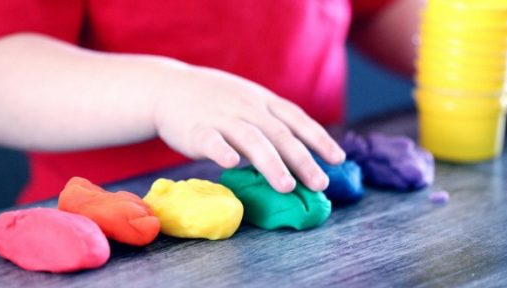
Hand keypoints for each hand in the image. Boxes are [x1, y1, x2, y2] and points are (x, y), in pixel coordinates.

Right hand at [152, 65, 345, 192]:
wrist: (167, 87)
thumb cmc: (214, 100)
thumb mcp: (248, 101)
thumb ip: (270, 122)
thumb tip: (303, 153)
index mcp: (262, 101)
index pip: (296, 119)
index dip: (319, 138)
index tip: (338, 159)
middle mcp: (246, 107)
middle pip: (280, 134)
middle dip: (302, 159)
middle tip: (320, 183)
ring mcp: (221, 117)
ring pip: (251, 139)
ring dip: (271, 163)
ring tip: (287, 186)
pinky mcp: (195, 129)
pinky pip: (211, 140)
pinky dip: (222, 151)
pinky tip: (232, 164)